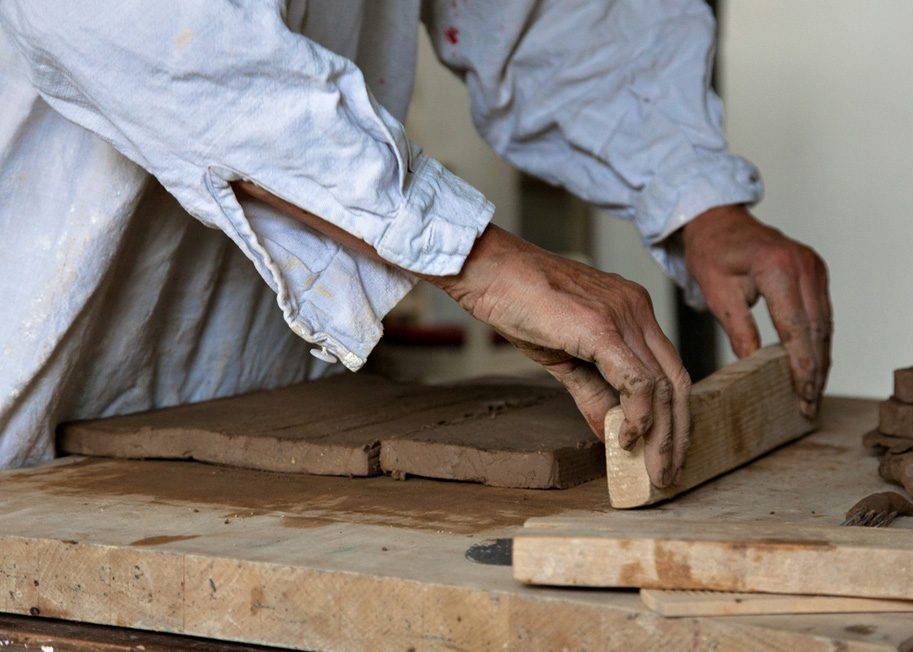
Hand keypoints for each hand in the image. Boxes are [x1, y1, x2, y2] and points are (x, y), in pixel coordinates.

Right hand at [431, 225, 691, 487]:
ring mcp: (624, 316)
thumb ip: (593, 393)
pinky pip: (636, 380)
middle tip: (668, 474)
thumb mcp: (564, 356)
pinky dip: (638, 416)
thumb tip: (611, 433)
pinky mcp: (602, 327)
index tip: (666, 452)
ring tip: (653, 470)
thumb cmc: (520, 304)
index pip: (670, 371)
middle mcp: (638, 310)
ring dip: (662, 436)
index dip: (674, 416)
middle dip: (677, 434)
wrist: (490, 272)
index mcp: (633, 312)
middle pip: (677, 381)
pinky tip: (626, 439)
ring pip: (663, 386)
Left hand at [682, 204, 831, 417]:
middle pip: (816, 329)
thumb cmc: (711, 252)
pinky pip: (822, 312)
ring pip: (824, 323)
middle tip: (809, 404)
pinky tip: (813, 365)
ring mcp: (813, 266)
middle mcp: (803, 266)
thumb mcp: (718, 294)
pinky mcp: (815, 271)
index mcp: (777, 268)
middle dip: (814, 370)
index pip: (795, 327)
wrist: (716, 222)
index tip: (802, 395)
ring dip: (820, 359)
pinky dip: (818, 340)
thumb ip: (739, 330)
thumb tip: (752, 367)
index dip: (800, 366)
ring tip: (813, 393)